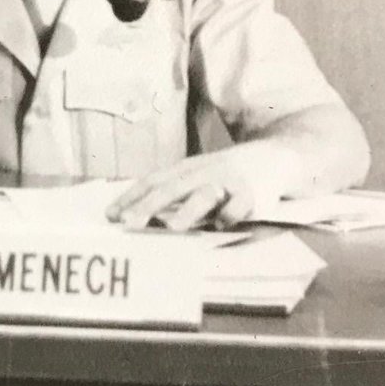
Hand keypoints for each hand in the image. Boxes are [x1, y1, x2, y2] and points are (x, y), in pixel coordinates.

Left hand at [106, 144, 299, 231]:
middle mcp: (204, 173)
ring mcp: (228, 182)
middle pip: (172, 188)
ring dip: (188, 211)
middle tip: (128, 223)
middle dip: (149, 206)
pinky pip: (239, 207)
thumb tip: (134, 213)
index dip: (131, 197)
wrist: (274, 157)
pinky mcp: (252, 194)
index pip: (153, 181)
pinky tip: (218, 227)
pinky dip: (229, 216)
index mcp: (186, 169)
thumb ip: (172, 191)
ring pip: (205, 195)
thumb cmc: (226, 173)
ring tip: (170, 228)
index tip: (110, 215)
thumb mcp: (197, 174)